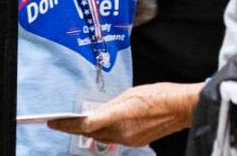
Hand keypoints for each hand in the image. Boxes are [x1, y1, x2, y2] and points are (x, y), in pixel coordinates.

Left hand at [46, 82, 202, 146]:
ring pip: (102, 136)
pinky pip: (114, 136)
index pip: (86, 125)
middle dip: (75, 128)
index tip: (53, 121)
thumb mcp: (131, 96)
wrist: (183, 107)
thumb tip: (91, 117)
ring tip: (77, 122)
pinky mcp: (137, 140)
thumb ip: (109, 108)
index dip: (67, 124)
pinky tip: (102, 123)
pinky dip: (104, 130)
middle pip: (92, 133)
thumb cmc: (161, 96)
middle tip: (60, 122)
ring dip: (89, 130)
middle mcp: (123, 135)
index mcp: (120, 122)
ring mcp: (130, 140)